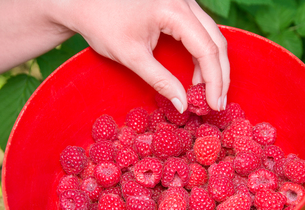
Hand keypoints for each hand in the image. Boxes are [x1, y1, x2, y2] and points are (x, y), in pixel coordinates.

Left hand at [52, 0, 229, 111]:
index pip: (207, 48)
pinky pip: (200, 31)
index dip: (214, 80)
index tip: (214, 104)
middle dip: (220, 74)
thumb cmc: (102, 24)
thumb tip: (183, 105)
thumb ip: (160, 81)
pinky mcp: (178, 7)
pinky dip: (203, 55)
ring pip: (212, 35)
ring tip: (209, 93)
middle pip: (216, 40)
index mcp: (173, 9)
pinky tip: (199, 75)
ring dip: (214, 65)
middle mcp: (184, 1)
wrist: (84, 2)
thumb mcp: (131, 56)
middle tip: (218, 102)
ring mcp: (183, 1)